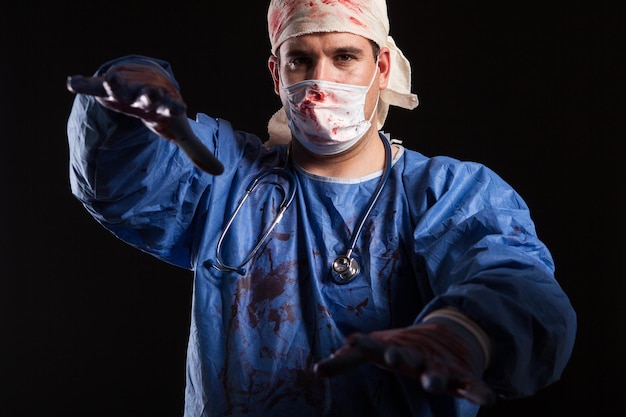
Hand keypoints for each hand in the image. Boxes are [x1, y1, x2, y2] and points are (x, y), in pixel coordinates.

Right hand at [67, 63, 223, 174]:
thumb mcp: (179, 130)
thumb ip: (196, 151)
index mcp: (164, 105)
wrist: (146, 77)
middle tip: (152, 93)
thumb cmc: (163, 109)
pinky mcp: (106, 87)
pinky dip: (82, 84)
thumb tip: (221, 172)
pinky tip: (71, 82)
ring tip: (110, 79)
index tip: (181, 107)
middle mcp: (145, 95)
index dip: (175, 107)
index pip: (171, 107)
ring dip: (116, 84)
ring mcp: (125, 89)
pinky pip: (92, 85)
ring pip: (120, 86)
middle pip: (148, 95)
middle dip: (149, 94)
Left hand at [314, 319, 495, 405]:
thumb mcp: (376, 349)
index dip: (363, 345)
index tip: (351, 341)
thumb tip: (317, 368)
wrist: (448, 335)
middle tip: (391, 357)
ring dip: (434, 377)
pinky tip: (488, 400)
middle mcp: (415, 355)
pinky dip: (480, 392)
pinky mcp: (462, 377)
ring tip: (432, 384)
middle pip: (406, 356)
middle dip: (399, 356)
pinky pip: (472, 387)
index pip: (374, 346)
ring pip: (438, 373)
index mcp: (393, 349)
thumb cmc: (402, 347)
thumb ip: (348, 360)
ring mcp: (440, 365)